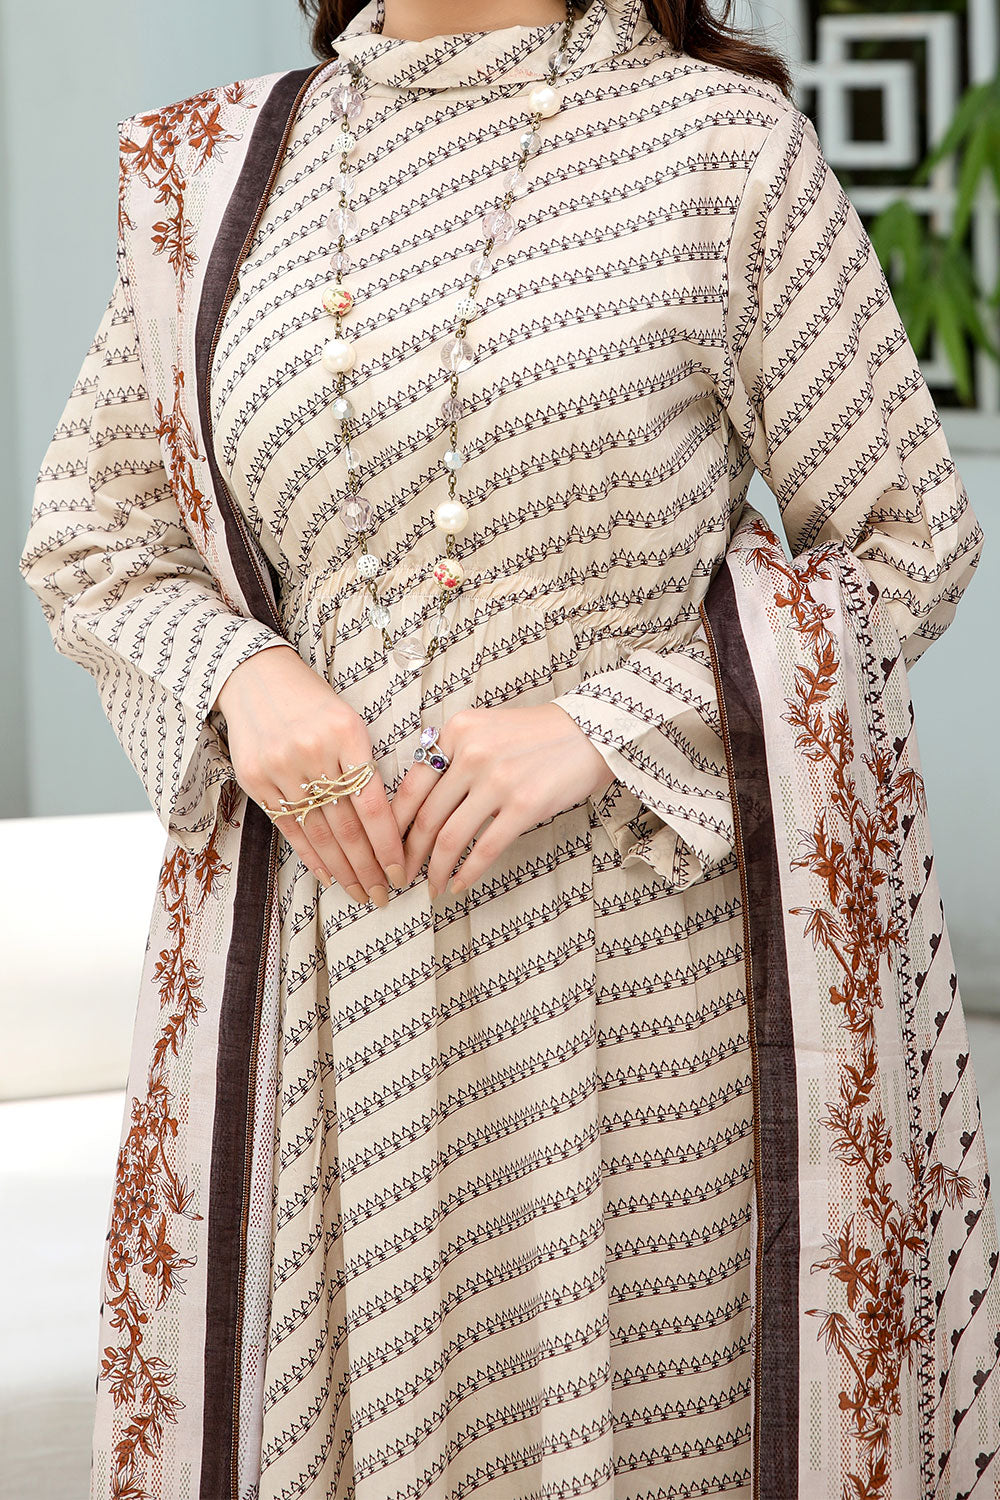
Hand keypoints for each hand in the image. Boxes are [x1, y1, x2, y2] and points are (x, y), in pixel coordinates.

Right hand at [214, 643, 407, 905]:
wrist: (256, 676)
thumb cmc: (314, 703)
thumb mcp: (349, 721)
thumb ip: (365, 766)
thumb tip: (390, 824)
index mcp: (347, 734)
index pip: (373, 805)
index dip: (388, 845)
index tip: (401, 872)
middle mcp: (313, 752)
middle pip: (346, 826)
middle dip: (368, 868)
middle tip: (384, 896)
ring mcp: (281, 766)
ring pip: (319, 832)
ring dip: (343, 869)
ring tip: (361, 892)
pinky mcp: (255, 778)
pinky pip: (289, 826)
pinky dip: (310, 854)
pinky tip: (328, 875)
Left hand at [390, 702, 617, 896]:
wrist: (590, 732)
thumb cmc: (535, 736)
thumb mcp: (485, 731)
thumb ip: (452, 757)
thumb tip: (420, 805)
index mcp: (456, 732)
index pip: (411, 786)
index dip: (393, 825)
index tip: (388, 848)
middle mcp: (472, 753)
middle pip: (425, 816)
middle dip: (409, 854)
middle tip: (403, 875)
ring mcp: (497, 780)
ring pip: (449, 837)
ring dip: (435, 869)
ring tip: (432, 886)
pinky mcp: (524, 805)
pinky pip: (484, 848)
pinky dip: (466, 872)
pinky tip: (458, 885)